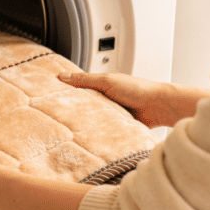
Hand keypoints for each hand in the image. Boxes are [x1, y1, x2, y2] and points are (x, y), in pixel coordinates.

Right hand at [57, 72, 175, 127]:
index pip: (79, 87)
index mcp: (102, 84)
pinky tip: (87, 134)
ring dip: (85, 121)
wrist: (159, 107)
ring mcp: (111, 112)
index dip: (66, 90)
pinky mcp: (116, 125)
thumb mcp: (107, 81)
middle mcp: (105, 98)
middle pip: (83, 104)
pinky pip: (102, 128)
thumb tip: (62, 76)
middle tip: (56, 114)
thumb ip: (85, 80)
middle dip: (73, 108)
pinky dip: (96, 130)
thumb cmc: (138, 89)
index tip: (50, 94)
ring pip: (91, 117)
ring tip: (69, 126)